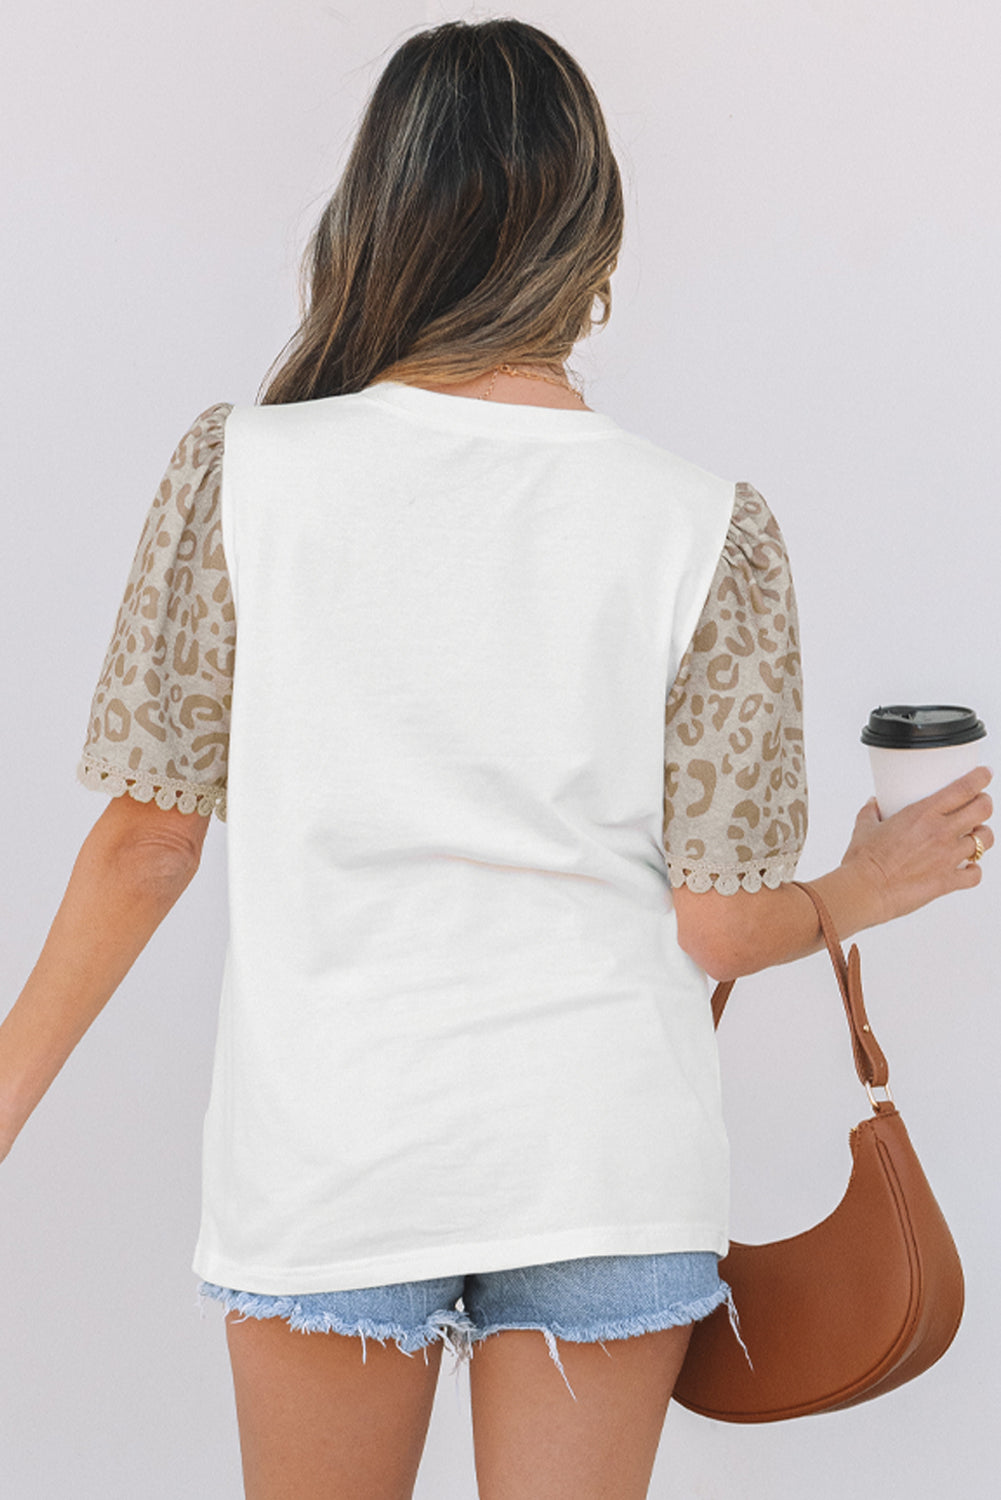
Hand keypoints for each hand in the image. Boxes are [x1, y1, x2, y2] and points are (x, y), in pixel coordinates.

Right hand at [840, 766, 992, 925]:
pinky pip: (975, 874)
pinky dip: (974, 870)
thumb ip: (872, 812)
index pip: (964, 788)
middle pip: (982, 809)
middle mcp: (941, 832)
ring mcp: (948, 857)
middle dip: (984, 803)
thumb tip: (874, 804)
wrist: (865, 890)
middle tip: (979, 803)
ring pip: (984, 840)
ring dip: (982, 835)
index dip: (980, 778)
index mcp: (923, 814)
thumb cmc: (863, 861)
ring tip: (974, 835)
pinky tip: (966, 867)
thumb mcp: (864, 827)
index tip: (984, 774)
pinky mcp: (948, 881)